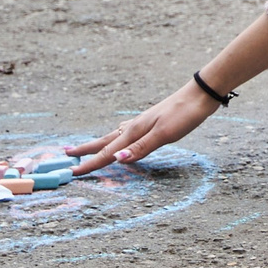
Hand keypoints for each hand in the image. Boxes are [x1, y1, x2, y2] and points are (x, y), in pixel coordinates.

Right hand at [68, 80, 219, 176]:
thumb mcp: (165, 134)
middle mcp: (134, 126)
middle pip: (104, 142)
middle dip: (86, 151)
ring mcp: (142, 123)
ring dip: (98, 144)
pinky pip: (126, 132)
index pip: (107, 152)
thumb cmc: (184, 114)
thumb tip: (116, 159)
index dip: (90, 164)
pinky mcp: (151, 122)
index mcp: (134, 131)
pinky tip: (120, 137)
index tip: (72, 173)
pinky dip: (116, 138)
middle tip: (66, 155)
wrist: (201, 94)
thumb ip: (141, 147)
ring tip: (86, 148)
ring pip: (114, 136)